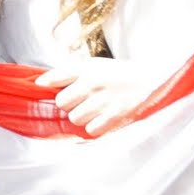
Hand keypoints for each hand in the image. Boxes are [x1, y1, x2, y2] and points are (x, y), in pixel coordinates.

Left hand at [35, 59, 167, 136]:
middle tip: (82, 101)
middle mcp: (93, 82)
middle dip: (69, 104)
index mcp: (88, 68)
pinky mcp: (115, 115)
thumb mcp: (96, 65)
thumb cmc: (120, 75)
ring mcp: (104, 100)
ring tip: (94, 110)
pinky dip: (95, 126)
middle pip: (62, 102)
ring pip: (74, 117)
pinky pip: (90, 129)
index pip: (55, 77)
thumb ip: (69, 72)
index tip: (47, 88)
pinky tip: (103, 118)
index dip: (48, 84)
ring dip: (82, 117)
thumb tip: (41, 82)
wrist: (153, 81)